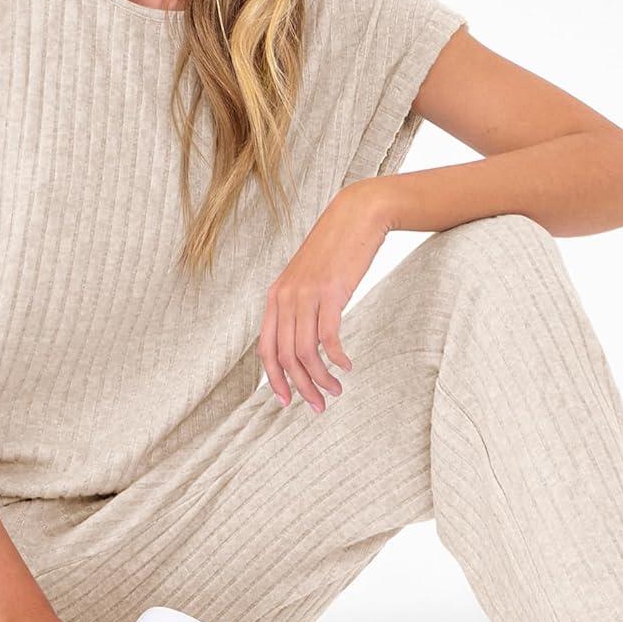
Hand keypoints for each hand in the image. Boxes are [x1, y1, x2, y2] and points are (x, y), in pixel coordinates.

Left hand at [258, 180, 391, 409]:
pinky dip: (336, 358)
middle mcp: (285, 297)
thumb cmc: (335, 249)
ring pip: (305, 352)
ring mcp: (306, 294)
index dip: (274, 379)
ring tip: (336, 391)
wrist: (356, 215)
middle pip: (284, 357)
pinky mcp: (331, 292)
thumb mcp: (307, 278)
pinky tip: (347, 365)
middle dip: (300, 387)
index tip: (287, 401)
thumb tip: (301, 340)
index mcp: (275, 297)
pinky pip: (328, 337)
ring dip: (321, 378)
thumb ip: (299, 306)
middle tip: (318, 406)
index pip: (265, 349)